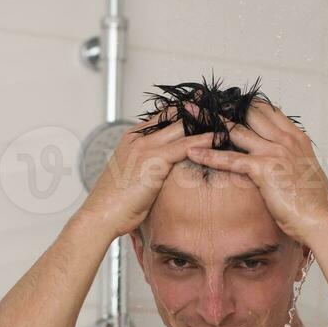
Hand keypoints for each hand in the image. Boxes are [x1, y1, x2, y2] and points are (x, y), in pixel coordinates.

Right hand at [75, 105, 215, 240]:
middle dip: (198, 113)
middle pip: (174, 115)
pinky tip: (219, 139)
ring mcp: (146, 146)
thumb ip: (148, 168)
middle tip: (221, 112)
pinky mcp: (154, 160)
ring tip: (226, 122)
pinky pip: (185, 145)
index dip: (184, 113)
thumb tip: (163, 175)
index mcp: (132, 139)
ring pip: (181, 125)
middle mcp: (138, 137)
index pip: (163, 117)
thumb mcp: (133, 179)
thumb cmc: (115, 203)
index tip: (203, 111)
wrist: (101, 215)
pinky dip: (204, 141)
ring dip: (204, 123)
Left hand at [185, 99, 327, 246]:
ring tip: (186, 115)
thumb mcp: (304, 174)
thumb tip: (280, 163)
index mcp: (295, 138)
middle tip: (200, 99)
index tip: (224, 99)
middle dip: (223, 105)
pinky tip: (192, 151)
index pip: (265, 110)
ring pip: (235, 130)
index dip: (243, 103)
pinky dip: (210, 155)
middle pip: (248, 113)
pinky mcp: (264, 169)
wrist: (321, 219)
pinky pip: (231, 159)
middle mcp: (285, 139)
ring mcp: (274, 152)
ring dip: (208, 121)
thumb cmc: (313, 203)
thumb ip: (290, 161)